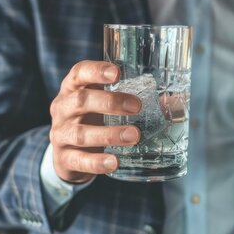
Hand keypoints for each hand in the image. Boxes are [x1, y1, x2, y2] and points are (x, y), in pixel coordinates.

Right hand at [49, 60, 141, 183]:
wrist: (67, 153)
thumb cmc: (93, 119)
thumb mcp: (105, 105)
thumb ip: (132, 99)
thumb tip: (172, 101)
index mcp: (73, 88)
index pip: (79, 73)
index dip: (96, 71)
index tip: (117, 72)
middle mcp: (63, 108)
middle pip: (80, 101)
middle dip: (109, 102)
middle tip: (137, 106)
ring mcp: (60, 134)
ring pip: (81, 133)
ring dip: (109, 134)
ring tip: (134, 135)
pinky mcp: (64, 158)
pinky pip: (79, 160)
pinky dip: (97, 162)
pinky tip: (114, 162)